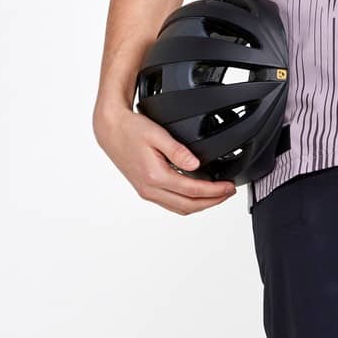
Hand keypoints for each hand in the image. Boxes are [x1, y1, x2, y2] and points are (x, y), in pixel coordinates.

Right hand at [94, 102, 237, 214]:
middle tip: (228, 192)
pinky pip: (171, 204)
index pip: (192, 190)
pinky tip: (197, 193)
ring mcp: (146, 192)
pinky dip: (188, 202)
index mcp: (154, 176)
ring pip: (180, 208)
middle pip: (189, 205)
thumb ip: (178, 151)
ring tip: (217, 195)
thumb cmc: (130, 129)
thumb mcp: (157, 134)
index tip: (228, 187)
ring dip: (201, 204)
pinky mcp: (145, 190)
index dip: (214, 191)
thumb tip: (196, 165)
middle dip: (212, 201)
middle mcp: (149, 189)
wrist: (110, 130)